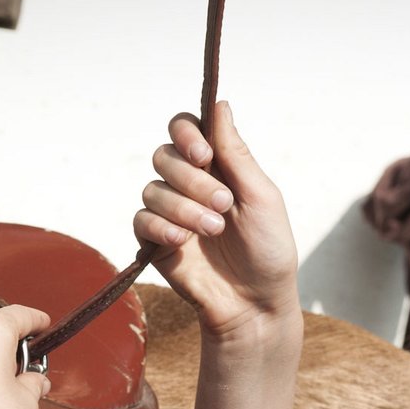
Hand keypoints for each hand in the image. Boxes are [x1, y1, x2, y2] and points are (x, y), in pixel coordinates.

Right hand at [134, 101, 299, 339]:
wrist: (255, 303)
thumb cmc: (268, 250)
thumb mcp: (261, 197)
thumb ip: (236, 153)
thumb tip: (219, 105)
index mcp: (217, 166)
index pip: (185, 129)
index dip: (186, 134)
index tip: (203, 154)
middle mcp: (189, 184)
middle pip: (165, 155)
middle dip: (191, 179)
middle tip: (223, 204)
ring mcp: (170, 212)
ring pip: (153, 189)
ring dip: (184, 208)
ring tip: (213, 231)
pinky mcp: (154, 241)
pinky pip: (141, 219)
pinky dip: (161, 227)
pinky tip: (183, 242)